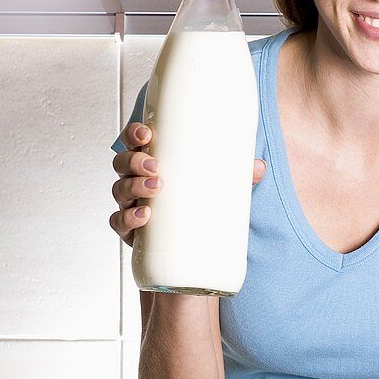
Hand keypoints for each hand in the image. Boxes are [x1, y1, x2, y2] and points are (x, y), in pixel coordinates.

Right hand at [110, 122, 266, 247]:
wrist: (189, 244)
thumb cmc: (197, 201)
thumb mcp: (217, 184)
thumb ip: (237, 174)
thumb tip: (259, 167)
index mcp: (150, 160)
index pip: (133, 140)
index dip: (134, 133)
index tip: (148, 134)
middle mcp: (135, 180)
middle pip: (122, 164)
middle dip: (135, 161)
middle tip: (157, 167)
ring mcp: (130, 204)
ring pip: (119, 190)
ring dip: (133, 187)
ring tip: (156, 189)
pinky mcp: (132, 230)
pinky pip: (119, 222)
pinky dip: (127, 218)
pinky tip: (143, 217)